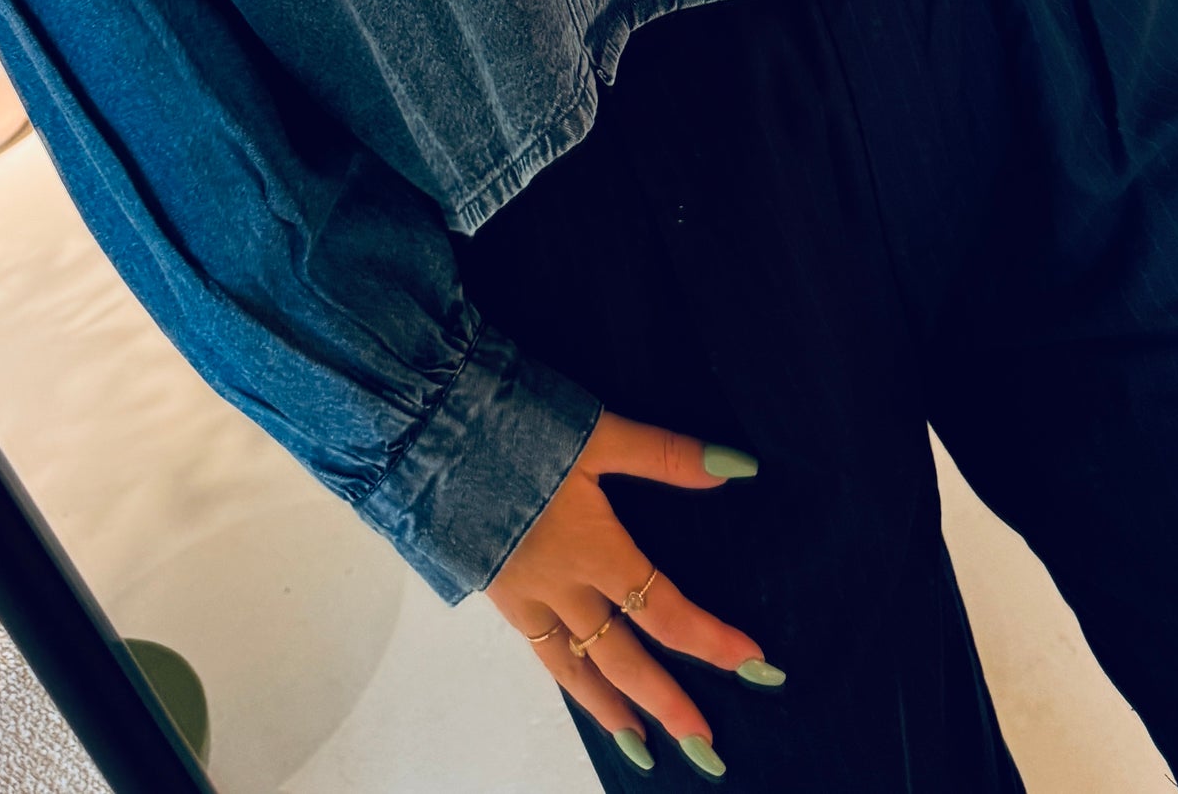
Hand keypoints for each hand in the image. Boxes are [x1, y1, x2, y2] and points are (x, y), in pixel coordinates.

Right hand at [489, 410, 775, 770]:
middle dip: (667, 703)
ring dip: (612, 710)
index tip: (754, 661)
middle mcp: (561, 587)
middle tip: (706, 749)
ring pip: (574, 669)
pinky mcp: (494, 591)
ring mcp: (524, 596)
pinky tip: (575, 681)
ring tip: (640, 746)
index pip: (665, 608)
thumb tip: (736, 468)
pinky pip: (539, 650)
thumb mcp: (595, 432)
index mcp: (593, 549)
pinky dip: (566, 677)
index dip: (710, 639)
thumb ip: (663, 454)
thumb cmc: (512, 428)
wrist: (423, 438)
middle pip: (622, 659)